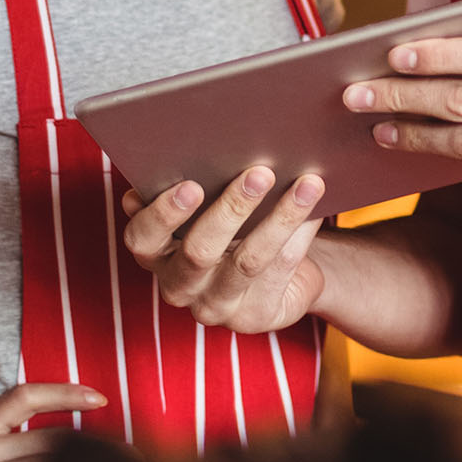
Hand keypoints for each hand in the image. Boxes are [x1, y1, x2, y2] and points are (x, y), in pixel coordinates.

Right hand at [119, 163, 327, 334]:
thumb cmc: (235, 229)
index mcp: (156, 255)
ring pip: (249, 260)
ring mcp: (217, 306)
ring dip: (280, 218)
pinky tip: (318, 208)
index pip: (143, 239)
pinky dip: (300, 234)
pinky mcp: (255, 316)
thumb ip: (193, 187)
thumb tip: (209, 145)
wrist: (278, 278)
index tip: (190, 184)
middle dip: (232, 209)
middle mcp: (180, 286)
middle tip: (260, 173)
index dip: (162, 214)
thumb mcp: (207, 211)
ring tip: (307, 183)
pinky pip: (281, 269)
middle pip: (200, 251)